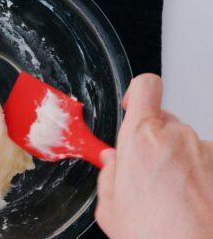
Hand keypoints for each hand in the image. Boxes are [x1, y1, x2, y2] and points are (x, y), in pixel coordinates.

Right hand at [95, 74, 212, 238]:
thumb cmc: (156, 235)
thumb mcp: (111, 206)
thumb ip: (108, 174)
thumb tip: (113, 162)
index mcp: (141, 139)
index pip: (145, 87)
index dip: (136, 92)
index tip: (131, 103)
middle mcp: (176, 137)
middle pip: (161, 121)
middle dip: (151, 140)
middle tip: (144, 172)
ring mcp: (204, 151)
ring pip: (182, 142)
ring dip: (174, 159)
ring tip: (167, 194)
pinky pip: (203, 159)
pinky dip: (195, 173)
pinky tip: (186, 199)